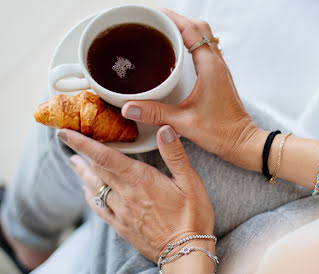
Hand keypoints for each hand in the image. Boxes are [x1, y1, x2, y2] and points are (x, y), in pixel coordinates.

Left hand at [57, 126, 214, 261]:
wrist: (185, 252)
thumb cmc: (192, 215)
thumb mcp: (191, 182)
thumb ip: (175, 155)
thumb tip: (164, 129)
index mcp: (141, 180)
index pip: (105, 157)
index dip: (82, 143)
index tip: (65, 133)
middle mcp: (126, 194)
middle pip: (95, 170)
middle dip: (80, 154)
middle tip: (69, 140)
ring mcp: (121, 212)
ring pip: (95, 188)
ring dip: (83, 173)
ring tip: (74, 162)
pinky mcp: (121, 226)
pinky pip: (99, 208)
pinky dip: (90, 196)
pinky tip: (87, 191)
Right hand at [121, 9, 257, 167]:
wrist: (242, 142)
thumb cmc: (220, 132)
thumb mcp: (183, 122)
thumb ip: (155, 113)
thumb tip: (128, 106)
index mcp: (210, 67)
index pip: (192, 30)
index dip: (172, 18)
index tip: (152, 15)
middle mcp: (217, 63)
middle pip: (199, 27)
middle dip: (177, 19)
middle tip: (153, 21)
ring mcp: (219, 69)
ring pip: (204, 37)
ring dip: (185, 29)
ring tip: (162, 31)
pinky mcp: (218, 77)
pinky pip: (206, 49)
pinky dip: (191, 43)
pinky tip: (176, 53)